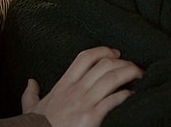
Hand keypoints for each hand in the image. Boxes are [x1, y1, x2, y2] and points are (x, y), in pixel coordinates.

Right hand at [21, 46, 142, 126]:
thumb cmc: (36, 126)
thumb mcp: (30, 108)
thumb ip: (31, 94)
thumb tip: (31, 82)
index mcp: (63, 85)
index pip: (85, 58)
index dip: (104, 51)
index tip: (116, 53)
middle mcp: (75, 91)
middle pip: (104, 65)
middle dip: (124, 62)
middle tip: (135, 66)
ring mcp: (83, 104)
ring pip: (112, 78)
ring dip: (130, 74)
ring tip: (140, 76)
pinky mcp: (91, 119)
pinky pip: (113, 101)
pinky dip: (126, 95)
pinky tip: (133, 96)